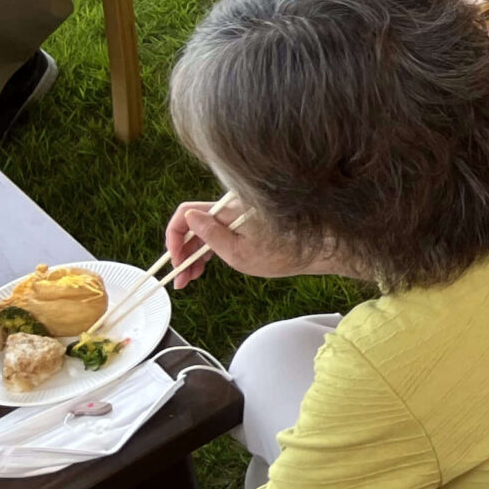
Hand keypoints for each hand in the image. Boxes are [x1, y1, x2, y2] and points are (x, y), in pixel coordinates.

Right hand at [162, 194, 335, 283]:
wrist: (314, 251)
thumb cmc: (281, 254)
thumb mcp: (239, 253)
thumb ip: (211, 235)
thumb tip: (189, 217)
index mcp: (227, 212)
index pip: (186, 213)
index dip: (173, 236)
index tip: (174, 259)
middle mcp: (230, 210)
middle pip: (193, 225)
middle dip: (181, 251)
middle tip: (179, 279)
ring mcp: (237, 218)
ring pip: (204, 232)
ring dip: (192, 254)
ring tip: (188, 278)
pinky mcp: (243, 226)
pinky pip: (217, 235)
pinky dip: (207, 251)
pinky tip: (201, 268)